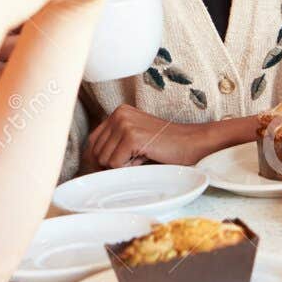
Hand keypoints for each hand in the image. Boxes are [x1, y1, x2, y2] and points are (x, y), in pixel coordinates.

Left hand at [86, 105, 220, 168]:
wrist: (193, 143)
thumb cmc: (167, 147)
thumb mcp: (135, 142)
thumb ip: (113, 146)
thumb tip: (87, 167)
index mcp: (118, 113)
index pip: (92, 143)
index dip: (100, 160)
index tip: (117, 166)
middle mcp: (118, 114)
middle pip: (95, 153)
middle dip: (112, 164)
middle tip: (137, 159)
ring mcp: (124, 123)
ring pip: (104, 160)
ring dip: (123, 166)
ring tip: (143, 156)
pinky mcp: (131, 135)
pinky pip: (115, 164)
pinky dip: (130, 168)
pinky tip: (146, 157)